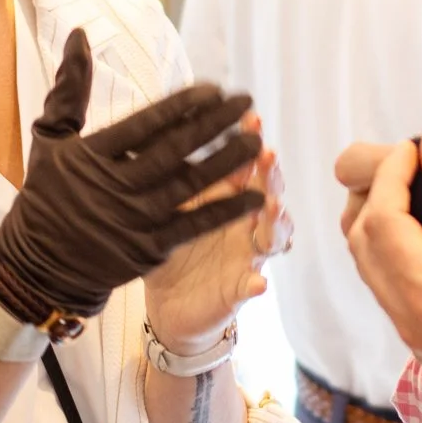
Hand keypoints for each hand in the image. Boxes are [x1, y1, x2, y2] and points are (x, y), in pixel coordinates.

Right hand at [0, 30, 264, 318]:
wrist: (38, 266)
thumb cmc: (47, 195)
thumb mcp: (50, 139)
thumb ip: (70, 89)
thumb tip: (80, 34)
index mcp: (93, 155)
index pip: (146, 122)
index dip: (184, 104)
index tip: (215, 88)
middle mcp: (116, 185)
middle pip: (175, 148)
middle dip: (216, 123)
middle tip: (247, 102)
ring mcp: (135, 218)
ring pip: (191, 184)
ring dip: (229, 161)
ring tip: (257, 141)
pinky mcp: (149, 249)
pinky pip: (196, 224)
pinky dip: (227, 210)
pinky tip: (256, 196)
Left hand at [146, 132, 283, 353]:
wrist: (169, 305)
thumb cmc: (170, 248)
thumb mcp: (166, 210)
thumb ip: (168, 178)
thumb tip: (145, 133)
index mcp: (227, 199)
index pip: (245, 165)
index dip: (249, 142)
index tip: (249, 118)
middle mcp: (246, 224)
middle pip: (266, 193)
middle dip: (269, 174)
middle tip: (265, 154)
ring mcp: (248, 256)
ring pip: (272, 236)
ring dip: (276, 221)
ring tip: (272, 207)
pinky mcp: (239, 290)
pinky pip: (251, 286)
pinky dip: (255, 284)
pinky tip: (258, 282)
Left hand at [344, 131, 421, 409]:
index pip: (381, 219)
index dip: (392, 174)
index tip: (415, 146)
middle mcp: (411, 322)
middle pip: (363, 246)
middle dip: (380, 197)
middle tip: (417, 166)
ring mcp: (421, 341)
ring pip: (376, 270)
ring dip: (391, 227)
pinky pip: (398, 293)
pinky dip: (407, 256)